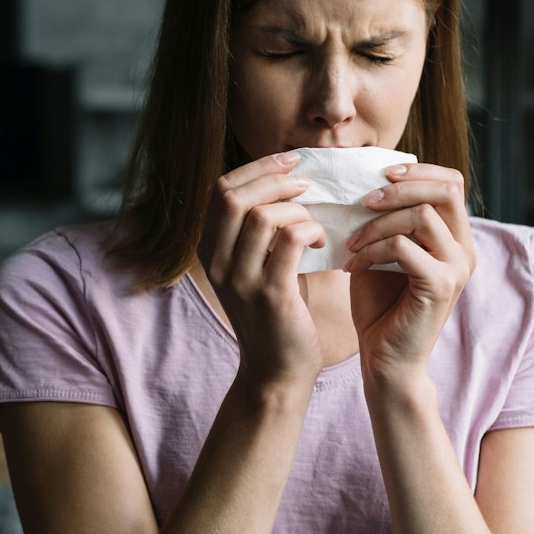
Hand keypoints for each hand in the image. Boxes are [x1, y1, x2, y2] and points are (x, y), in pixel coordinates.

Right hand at [198, 152, 329, 390]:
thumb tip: (289, 179)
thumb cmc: (277, 313)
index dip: (257, 168)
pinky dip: (311, 230)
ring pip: (261, 215)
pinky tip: (323, 240)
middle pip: (233, 195)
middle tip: (305, 182)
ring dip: (297, 208)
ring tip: (315, 220)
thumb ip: (261, 229)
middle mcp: (217, 263)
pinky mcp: (271, 294)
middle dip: (274, 178)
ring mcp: (240, 280)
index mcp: (210, 250)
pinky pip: (291, 240)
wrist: (278, 371)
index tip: (290, 162)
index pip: (221, 190)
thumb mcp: (257, 266)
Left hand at [341, 162, 478, 380]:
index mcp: (454, 238)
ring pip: (422, 215)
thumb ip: (384, 219)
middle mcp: (464, 249)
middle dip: (400, 187)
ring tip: (352, 242)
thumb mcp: (380, 252)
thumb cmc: (379, 307)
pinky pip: (405, 246)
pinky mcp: (440, 285)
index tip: (381, 173)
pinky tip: (353, 264)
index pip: (450, 182)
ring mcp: (457, 267)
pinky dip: (374, 248)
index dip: (419, 170)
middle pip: (445, 189)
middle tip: (364, 199)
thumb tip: (363, 179)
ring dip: (378, 223)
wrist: (385, 361)